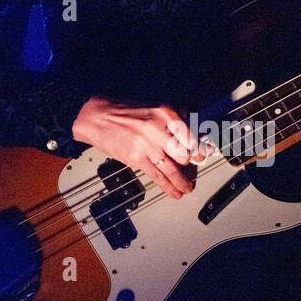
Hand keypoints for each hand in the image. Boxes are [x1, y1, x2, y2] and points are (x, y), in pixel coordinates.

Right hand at [72, 97, 208, 199]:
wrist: (98, 118)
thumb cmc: (125, 113)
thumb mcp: (154, 108)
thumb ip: (174, 119)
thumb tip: (193, 134)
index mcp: (166, 113)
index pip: (191, 135)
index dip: (198, 149)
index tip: (202, 155)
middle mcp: (158, 128)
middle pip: (184, 154)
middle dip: (188, 164)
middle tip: (191, 169)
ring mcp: (147, 145)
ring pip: (173, 169)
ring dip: (183, 182)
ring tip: (188, 187)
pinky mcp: (137, 158)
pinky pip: (158, 176)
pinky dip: (168, 187)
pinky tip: (174, 192)